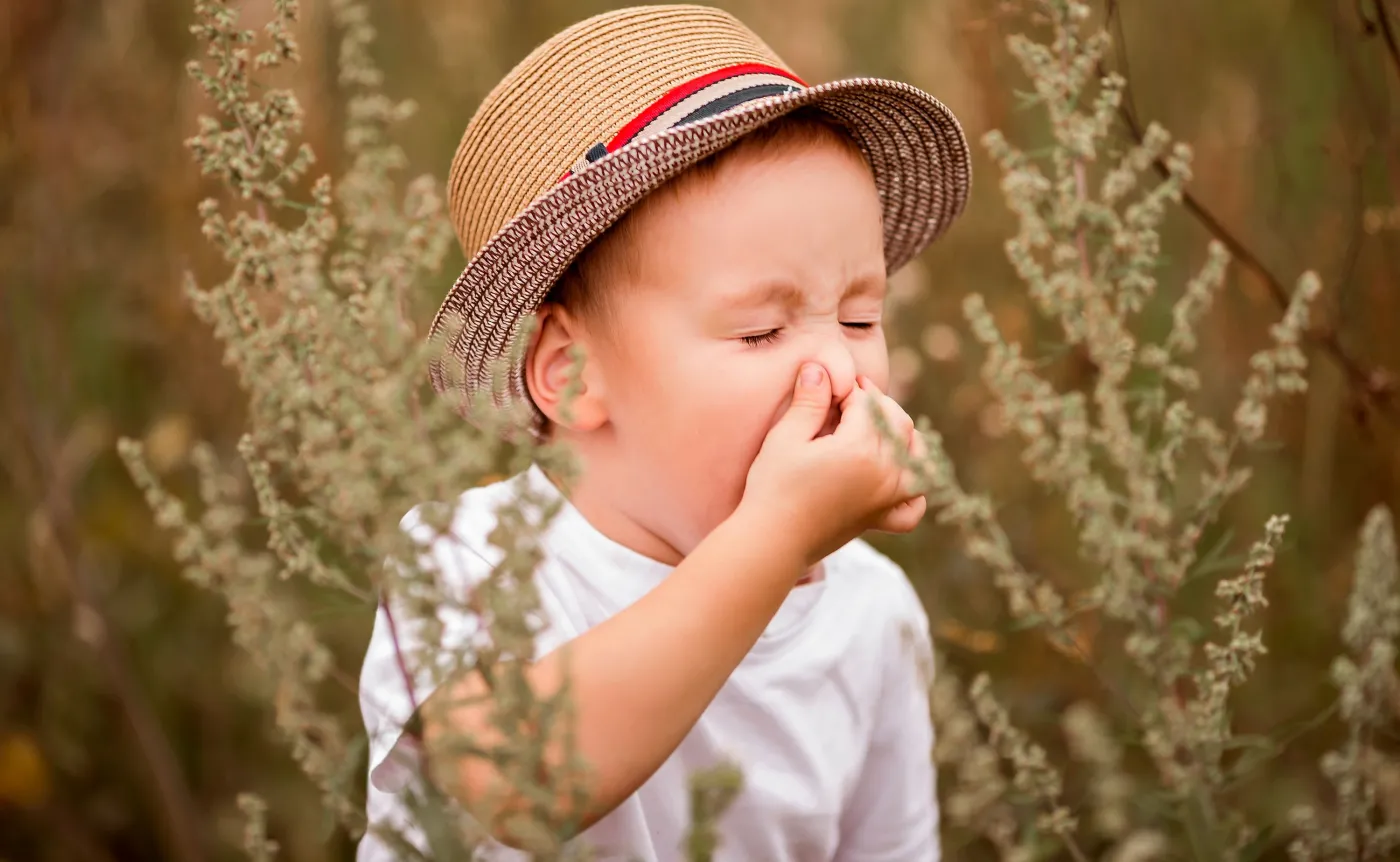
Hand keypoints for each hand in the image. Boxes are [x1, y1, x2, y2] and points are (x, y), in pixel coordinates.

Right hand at [739, 363, 926, 568]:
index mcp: (860, 449)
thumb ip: (809, 400)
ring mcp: (887, 498)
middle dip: (875, 403)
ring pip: (917, 455)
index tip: (828, 386)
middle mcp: (884, 473)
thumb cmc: (773, 487)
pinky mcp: (881, 518)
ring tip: (875, 427)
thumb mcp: (785, 437)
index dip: (847, 389)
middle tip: (846, 398)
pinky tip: (897, 475)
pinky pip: (914, 503)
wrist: (771, 541)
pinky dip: (914, 487)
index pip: (867, 403)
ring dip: (903, 434)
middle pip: (897, 422)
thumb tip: (820, 367)